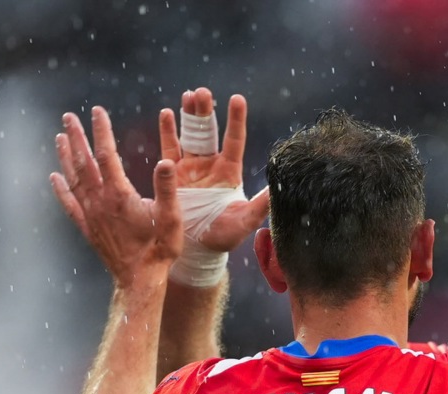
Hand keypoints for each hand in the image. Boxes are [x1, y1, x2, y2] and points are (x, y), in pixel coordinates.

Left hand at [51, 107, 181, 287]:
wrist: (140, 279)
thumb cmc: (160, 249)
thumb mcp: (171, 218)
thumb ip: (168, 188)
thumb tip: (166, 161)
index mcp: (120, 195)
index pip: (107, 155)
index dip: (101, 131)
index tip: (97, 111)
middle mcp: (100, 202)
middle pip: (84, 162)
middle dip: (76, 137)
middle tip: (69, 117)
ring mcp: (91, 215)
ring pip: (73, 179)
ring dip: (65, 157)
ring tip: (59, 137)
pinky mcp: (88, 228)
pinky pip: (69, 204)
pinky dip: (60, 189)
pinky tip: (54, 178)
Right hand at [159, 87, 268, 252]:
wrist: (196, 247)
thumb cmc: (223, 235)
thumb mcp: (244, 220)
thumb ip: (261, 205)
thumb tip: (279, 190)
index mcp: (229, 171)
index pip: (234, 140)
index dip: (236, 120)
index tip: (237, 98)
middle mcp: (210, 165)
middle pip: (209, 131)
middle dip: (206, 111)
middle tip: (203, 92)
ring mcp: (191, 167)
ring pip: (190, 134)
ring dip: (189, 115)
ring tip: (188, 95)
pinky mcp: (173, 174)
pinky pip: (169, 148)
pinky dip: (168, 131)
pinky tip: (167, 113)